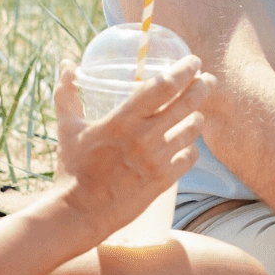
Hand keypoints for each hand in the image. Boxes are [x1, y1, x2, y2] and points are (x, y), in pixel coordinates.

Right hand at [50, 56, 208, 240]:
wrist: (79, 213)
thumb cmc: (72, 169)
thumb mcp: (67, 127)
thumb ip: (67, 93)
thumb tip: (66, 63)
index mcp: (122, 120)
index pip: (163, 86)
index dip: (183, 70)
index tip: (193, 61)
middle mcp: (143, 137)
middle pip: (186, 104)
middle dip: (202, 87)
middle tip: (208, 80)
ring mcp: (156, 159)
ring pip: (192, 130)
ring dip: (197, 118)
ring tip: (196, 113)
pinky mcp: (163, 181)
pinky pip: (190, 158)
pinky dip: (192, 149)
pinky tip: (188, 145)